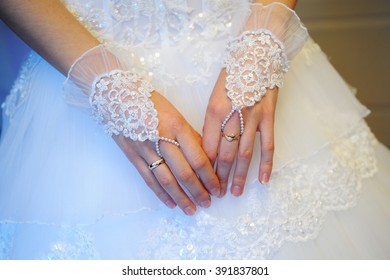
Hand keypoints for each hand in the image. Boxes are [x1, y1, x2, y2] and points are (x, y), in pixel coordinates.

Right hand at [114, 91, 220, 214]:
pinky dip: (160, 193)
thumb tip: (205, 156)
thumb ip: (189, 135)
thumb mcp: (175, 113)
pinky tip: (170, 203)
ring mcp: (146, 149)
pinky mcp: (133, 156)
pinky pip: (149, 178)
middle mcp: (162, 139)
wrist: (116, 94)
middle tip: (208, 203)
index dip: (209, 176)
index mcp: (177, 126)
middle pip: (184, 172)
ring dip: (181, 197)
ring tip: (192, 209)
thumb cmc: (150, 101)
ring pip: (166, 179)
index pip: (198, 158)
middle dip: (198, 191)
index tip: (217, 188)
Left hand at [202, 70, 276, 196]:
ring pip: (244, 154)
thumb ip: (211, 120)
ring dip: (239, 176)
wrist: (256, 52)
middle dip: (219, 177)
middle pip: (224, 155)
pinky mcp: (269, 117)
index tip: (202, 181)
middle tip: (215, 194)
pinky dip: (266, 164)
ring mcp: (252, 118)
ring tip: (235, 193)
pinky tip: (264, 180)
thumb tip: (209, 146)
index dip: (204, 167)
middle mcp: (232, 116)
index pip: (207, 147)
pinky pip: (268, 145)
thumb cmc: (231, 73)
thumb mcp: (214, 94)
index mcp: (214, 110)